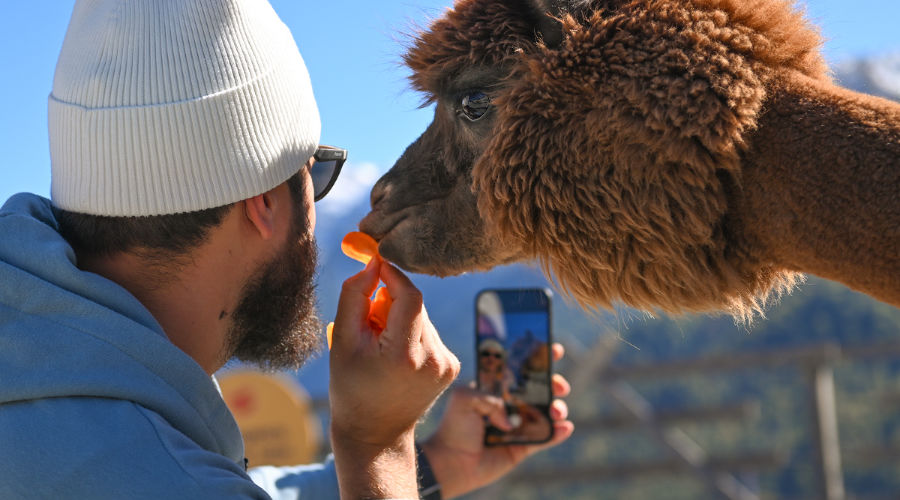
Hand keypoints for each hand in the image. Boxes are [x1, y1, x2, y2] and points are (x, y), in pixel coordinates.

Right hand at [329, 258, 460, 497]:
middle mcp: (433, 359)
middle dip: (391, 302)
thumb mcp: (341, 342)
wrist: (375, 433)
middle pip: (415, 305)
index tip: (377, 263)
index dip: (393, 275)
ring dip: (401, 320)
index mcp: (404, 354)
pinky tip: (398, 358)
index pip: (410, 295)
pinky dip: (413, 336)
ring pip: (423, 319)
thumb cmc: (351, 387)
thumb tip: (372, 264)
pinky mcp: (452, 367)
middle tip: (369, 321)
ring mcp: (446, 364)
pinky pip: (430, 334)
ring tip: (381, 347)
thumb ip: (353, 297)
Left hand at [421, 343, 573, 497]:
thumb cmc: (454, 426)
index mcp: (496, 388)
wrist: (450, 461)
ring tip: (556, 411)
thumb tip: (512, 420)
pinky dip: (558, 433)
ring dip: (557, 408)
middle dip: (553, 383)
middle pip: (539, 389)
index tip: (553, 350)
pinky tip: (565, 427)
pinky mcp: (523, 447)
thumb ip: (490, 400)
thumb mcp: (463, 399)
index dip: (536, 359)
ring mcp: (519, 425)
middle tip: (559, 386)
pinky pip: (545, 438)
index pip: (519, 369)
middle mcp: (510, 404)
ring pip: (546, 413)